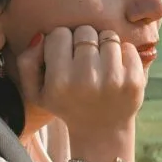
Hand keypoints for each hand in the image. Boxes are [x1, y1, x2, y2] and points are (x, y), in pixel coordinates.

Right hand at [16, 25, 145, 134]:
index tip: (65, 54)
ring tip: (100, 63)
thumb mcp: (37, 91)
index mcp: (59, 82)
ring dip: (104, 44)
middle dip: (84, 40)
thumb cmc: (66, 104)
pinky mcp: (134, 81)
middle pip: (85, 31)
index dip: (61, 41)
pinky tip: (116, 69)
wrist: (102, 130)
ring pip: (108, 36)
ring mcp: (114, 80)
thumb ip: (27, 61)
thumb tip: (42, 36)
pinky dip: (123, 53)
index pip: (59, 34)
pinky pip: (129, 47)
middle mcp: (86, 80)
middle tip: (85, 58)